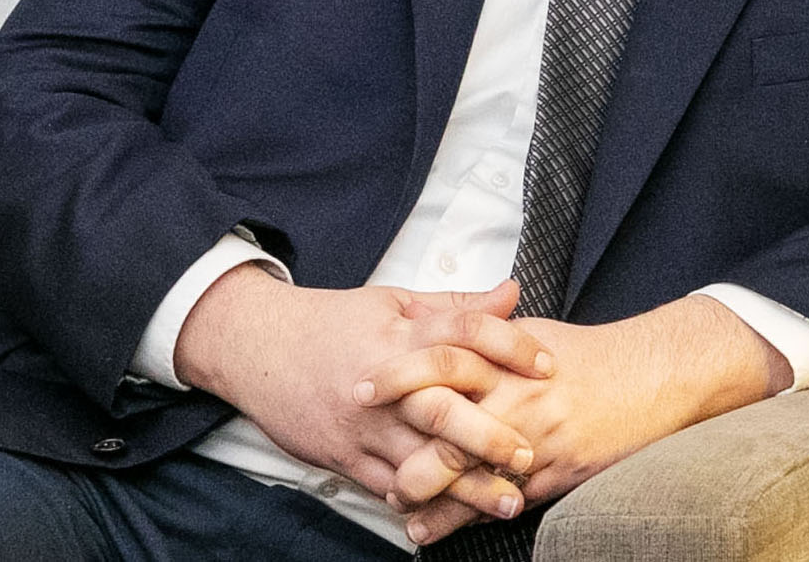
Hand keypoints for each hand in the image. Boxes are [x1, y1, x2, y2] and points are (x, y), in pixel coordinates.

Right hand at [175, 265, 555, 512]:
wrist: (259, 349)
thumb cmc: (333, 323)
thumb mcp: (395, 301)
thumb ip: (456, 304)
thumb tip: (512, 291)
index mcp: (402, 336)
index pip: (467, 334)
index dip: (512, 346)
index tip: (549, 364)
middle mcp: (385, 386)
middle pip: (445, 410)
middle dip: (491, 437)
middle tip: (531, 455)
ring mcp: (363, 428)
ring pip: (420, 462)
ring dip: (466, 487)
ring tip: (507, 502)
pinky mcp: (344, 458)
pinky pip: (387, 487)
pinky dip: (421, 503)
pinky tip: (451, 516)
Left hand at [361, 293, 790, 544]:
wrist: (654, 377)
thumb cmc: (592, 356)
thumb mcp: (535, 333)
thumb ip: (487, 333)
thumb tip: (441, 326)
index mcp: (508, 356)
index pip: (441, 362)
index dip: (398, 376)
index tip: (361, 387)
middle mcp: (515, 396)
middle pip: (443, 424)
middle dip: (400, 445)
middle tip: (367, 458)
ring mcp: (532, 438)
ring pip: (464, 472)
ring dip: (424, 493)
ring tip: (396, 504)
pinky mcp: (551, 472)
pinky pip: (496, 501)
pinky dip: (460, 518)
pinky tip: (431, 529)